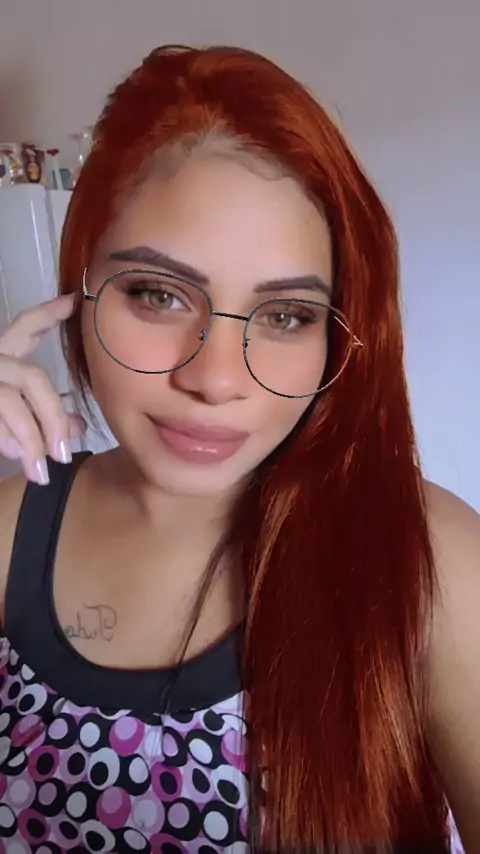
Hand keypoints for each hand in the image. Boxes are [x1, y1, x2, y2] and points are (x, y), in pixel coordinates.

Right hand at [0, 293, 86, 484]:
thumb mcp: (11, 412)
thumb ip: (42, 415)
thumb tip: (77, 425)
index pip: (23, 328)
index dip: (46, 315)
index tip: (73, 302)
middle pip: (31, 376)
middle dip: (53, 415)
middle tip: (63, 453)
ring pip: (11, 401)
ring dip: (31, 438)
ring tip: (41, 469)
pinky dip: (8, 440)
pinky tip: (16, 456)